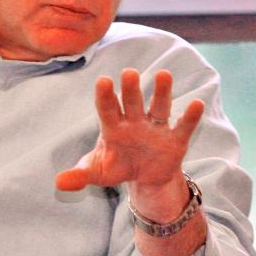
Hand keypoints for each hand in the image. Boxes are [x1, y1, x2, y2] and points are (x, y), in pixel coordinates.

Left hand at [55, 68, 203, 220]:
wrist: (144, 179)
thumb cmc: (117, 167)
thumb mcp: (98, 172)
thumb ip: (80, 174)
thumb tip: (59, 182)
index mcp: (113, 127)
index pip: (108, 109)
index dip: (105, 96)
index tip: (103, 81)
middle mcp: (135, 122)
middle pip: (133, 102)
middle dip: (132, 89)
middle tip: (129, 73)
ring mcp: (156, 128)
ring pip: (159, 107)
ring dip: (162, 92)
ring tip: (164, 74)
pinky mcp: (175, 139)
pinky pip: (183, 126)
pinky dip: (190, 117)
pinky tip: (196, 104)